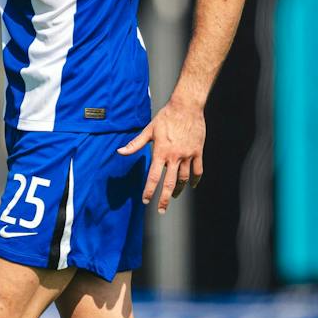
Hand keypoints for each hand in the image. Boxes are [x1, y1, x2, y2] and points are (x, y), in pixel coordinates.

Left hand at [118, 98, 204, 213]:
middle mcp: (174, 156)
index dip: (149, 191)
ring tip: (173, 196)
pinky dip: (195, 179)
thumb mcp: (149, 130)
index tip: (145, 200)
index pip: (153, 177)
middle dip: (164, 199)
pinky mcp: (197, 151)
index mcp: (160, 152)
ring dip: (178, 190)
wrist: (186, 107)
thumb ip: (135, 144)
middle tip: (161, 211)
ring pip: (183, 179)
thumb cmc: (166, 117)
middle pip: (169, 183)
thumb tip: (120, 152)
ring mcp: (187, 155)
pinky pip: (198, 170)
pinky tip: (192, 185)